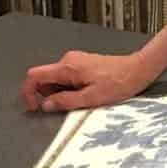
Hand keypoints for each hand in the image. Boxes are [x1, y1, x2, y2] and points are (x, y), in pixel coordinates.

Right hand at [20, 49, 153, 112]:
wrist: (138, 69)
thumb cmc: (117, 84)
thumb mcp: (91, 98)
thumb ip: (66, 102)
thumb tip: (44, 105)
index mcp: (67, 67)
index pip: (34, 75)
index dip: (28, 92)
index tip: (35, 107)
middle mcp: (68, 60)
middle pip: (44, 77)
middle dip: (47, 95)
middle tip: (65, 107)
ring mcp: (75, 60)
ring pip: (55, 78)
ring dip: (59, 92)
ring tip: (80, 100)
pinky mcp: (83, 62)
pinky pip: (66, 76)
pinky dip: (68, 87)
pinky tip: (85, 93)